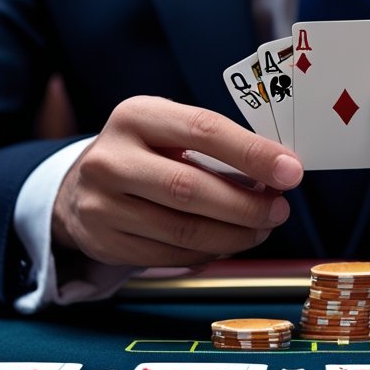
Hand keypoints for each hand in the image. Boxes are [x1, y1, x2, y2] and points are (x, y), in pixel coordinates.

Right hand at [51, 96, 302, 267]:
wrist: (79, 188)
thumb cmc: (145, 153)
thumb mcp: (169, 130)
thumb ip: (216, 144)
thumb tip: (278, 170)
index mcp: (136, 115)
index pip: (203, 129)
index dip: (253, 152)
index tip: (291, 171)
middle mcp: (111, 158)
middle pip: (191, 188)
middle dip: (246, 204)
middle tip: (279, 210)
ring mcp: (102, 204)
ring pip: (183, 229)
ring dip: (234, 234)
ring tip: (261, 228)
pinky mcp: (104, 241)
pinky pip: (170, 254)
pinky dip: (208, 251)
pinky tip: (226, 241)